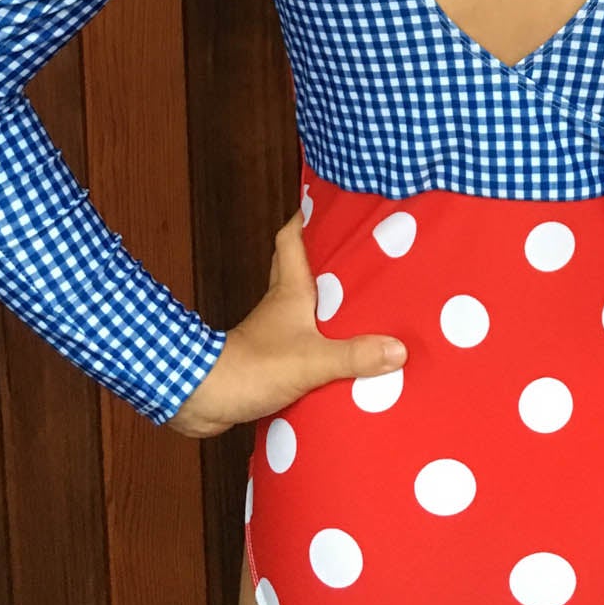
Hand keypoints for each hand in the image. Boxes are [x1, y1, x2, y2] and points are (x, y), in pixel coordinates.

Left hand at [165, 209, 408, 437]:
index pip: (291, 238)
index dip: (307, 217)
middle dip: (322, 255)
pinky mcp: (269, 358)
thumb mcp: (312, 361)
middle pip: (296, 265)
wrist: (205, 400)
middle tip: (356, 252)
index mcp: (289, 290)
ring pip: (300, 303)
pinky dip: (318, 339)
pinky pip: (299, 339)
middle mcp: (279, 304)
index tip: (330, 203)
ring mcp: (272, 331)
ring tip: (360, 302)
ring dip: (323, 300)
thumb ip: (355, 355)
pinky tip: (340, 352)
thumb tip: (399, 349)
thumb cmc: (252, 368)